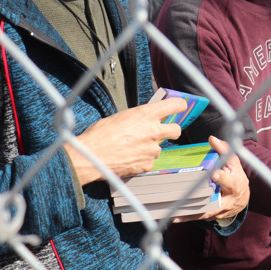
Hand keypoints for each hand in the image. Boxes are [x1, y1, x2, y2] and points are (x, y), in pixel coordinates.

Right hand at [65, 98, 185, 183]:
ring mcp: (152, 149)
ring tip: (130, 148)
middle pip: (176, 129)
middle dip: (171, 130)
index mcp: (146, 114)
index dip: (179, 106)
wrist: (90, 156)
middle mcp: (153, 131)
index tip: (180, 107)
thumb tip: (144, 119)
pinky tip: (128, 157)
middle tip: (159, 131)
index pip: (174, 105)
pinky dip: (142, 159)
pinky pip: (149, 160)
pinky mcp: (148, 164)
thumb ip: (138, 118)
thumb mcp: (120, 117)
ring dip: (149, 147)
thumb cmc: (99, 135)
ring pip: (159, 147)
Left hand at [172, 136, 249, 222]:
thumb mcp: (234, 163)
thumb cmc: (236, 176)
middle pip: (215, 201)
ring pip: (204, 212)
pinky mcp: (212, 216)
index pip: (229, 181)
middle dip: (202, 200)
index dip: (222, 178)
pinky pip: (199, 217)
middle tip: (187, 196)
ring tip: (175, 211)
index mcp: (234, 185)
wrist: (241, 198)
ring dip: (190, 213)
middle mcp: (228, 200)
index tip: (214, 174)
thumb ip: (224, 150)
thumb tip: (212, 139)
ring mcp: (220, 210)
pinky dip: (187, 217)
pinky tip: (174, 216)